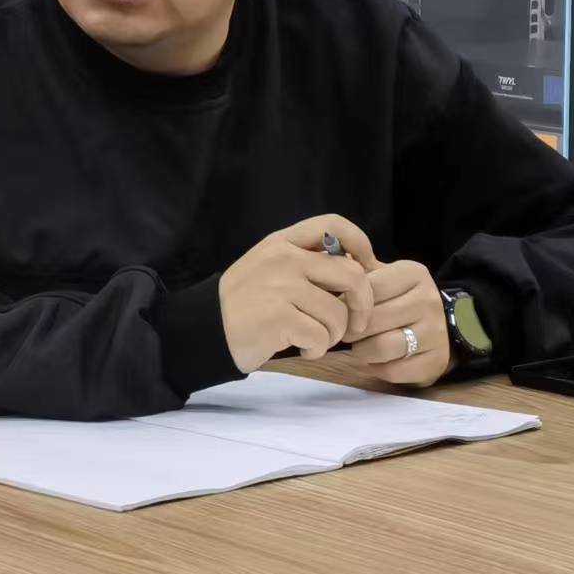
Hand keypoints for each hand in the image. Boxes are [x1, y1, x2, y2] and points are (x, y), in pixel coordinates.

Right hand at [219, 215, 377, 373]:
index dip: (361, 244)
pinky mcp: (278, 319)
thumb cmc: (247, 303)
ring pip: (338, 313)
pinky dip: (317, 349)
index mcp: (283, 242)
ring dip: (334, 335)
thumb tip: (364, 268)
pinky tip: (303, 348)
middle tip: (355, 323)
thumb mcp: (270, 267)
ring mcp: (280, 288)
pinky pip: (321, 336)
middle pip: (351, 274)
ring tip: (316, 339)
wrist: (206, 330)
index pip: (333, 224)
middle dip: (363, 304)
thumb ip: (308, 262)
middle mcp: (284, 259)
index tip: (367, 268)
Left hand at [349, 259, 450, 387]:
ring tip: (360, 346)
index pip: (368, 288)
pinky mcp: (435, 361)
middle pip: (372, 320)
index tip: (339, 309)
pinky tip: (377, 360)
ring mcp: (436, 332)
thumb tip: (325, 262)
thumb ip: (357, 271)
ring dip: (362, 351)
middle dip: (351, 330)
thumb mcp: (384, 276)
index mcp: (414, 274)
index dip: (346, 302)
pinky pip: (393, 371)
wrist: (442, 325)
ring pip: (381, 347)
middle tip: (345, 332)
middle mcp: (429, 300)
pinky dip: (377, 368)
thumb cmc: (400, 299)